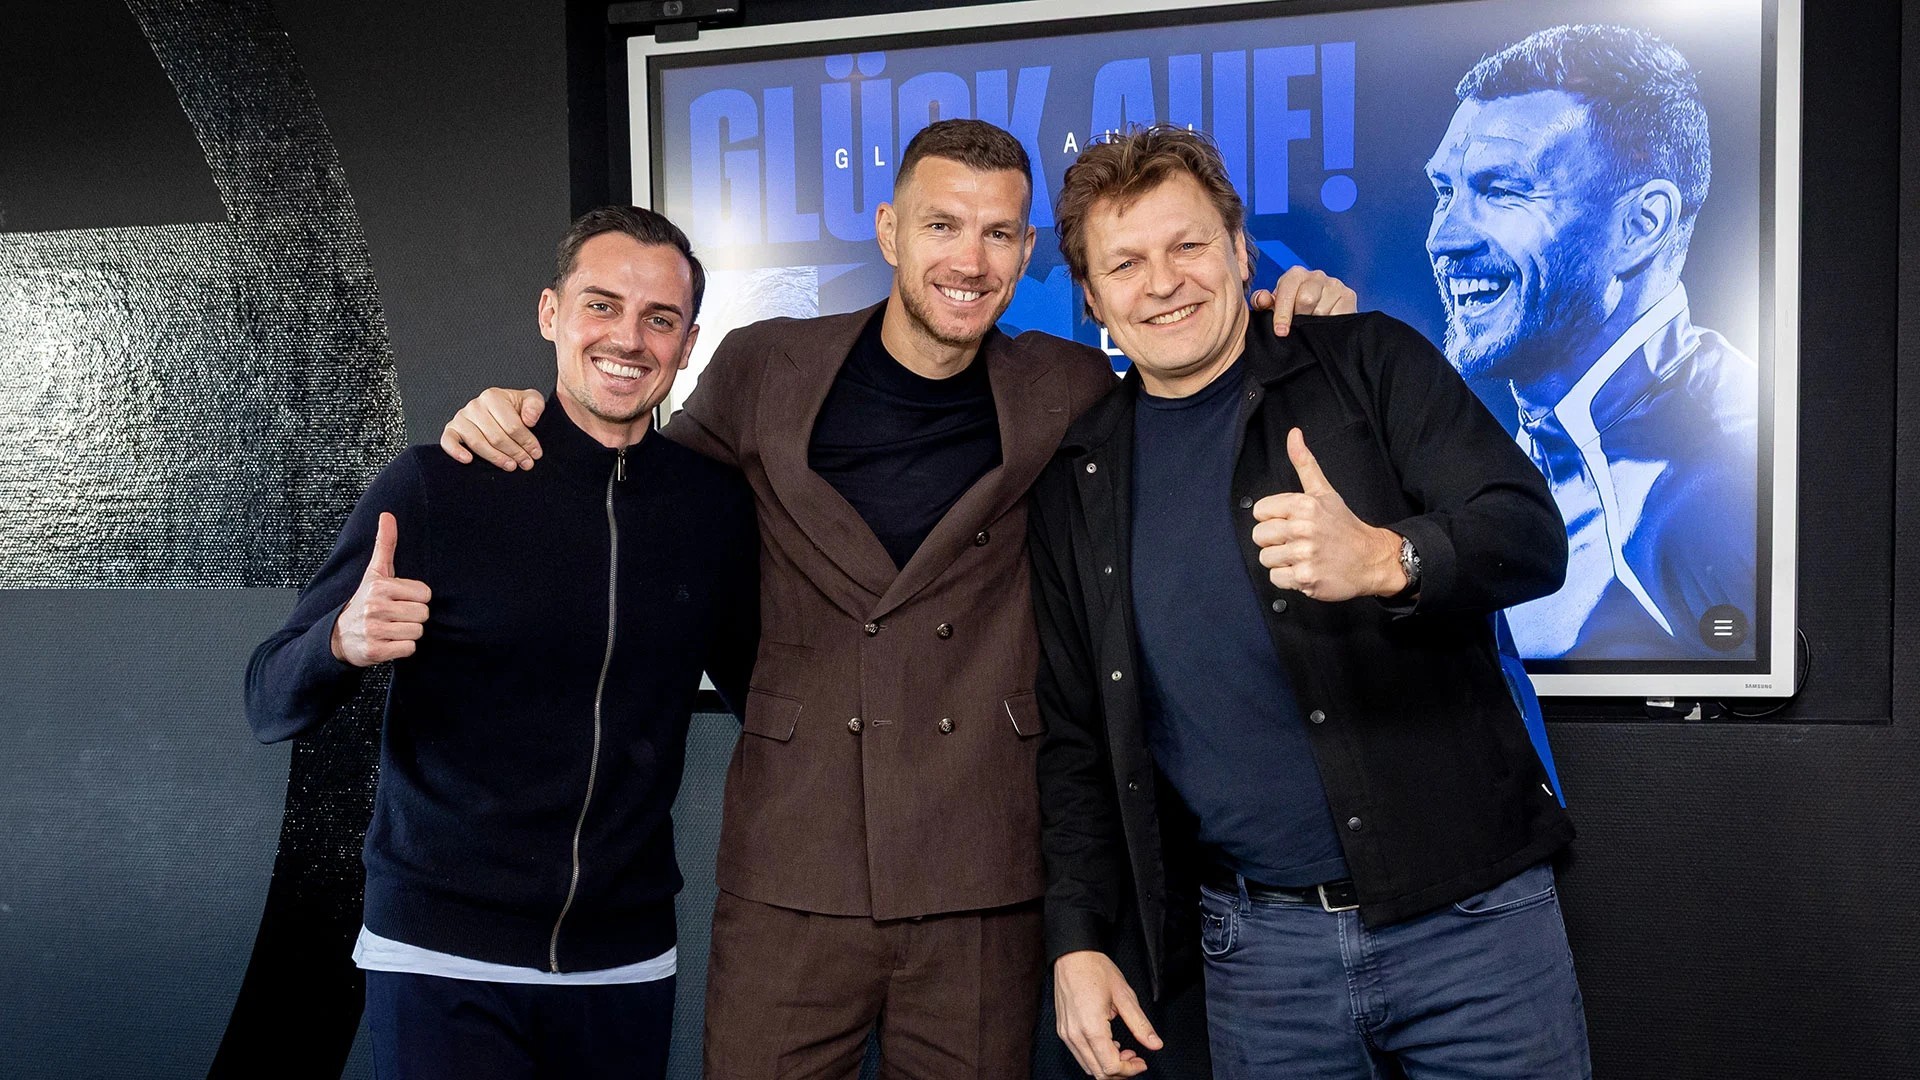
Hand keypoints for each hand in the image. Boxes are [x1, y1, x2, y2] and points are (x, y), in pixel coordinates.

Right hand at [331, 512, 431, 665]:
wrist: (338, 636)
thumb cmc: (365, 600)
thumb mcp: (375, 572)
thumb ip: (385, 544)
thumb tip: (387, 514)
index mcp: (380, 586)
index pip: (426, 594)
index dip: (416, 598)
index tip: (398, 600)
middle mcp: (375, 607)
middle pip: (424, 614)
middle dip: (413, 617)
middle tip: (394, 616)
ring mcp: (374, 630)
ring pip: (417, 632)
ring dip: (407, 633)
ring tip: (390, 628)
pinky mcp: (375, 652)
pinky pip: (409, 649)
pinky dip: (401, 649)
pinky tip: (388, 642)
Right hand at [439, 388, 546, 470]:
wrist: (499, 410)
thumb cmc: (513, 408)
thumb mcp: (530, 401)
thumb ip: (534, 406)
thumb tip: (529, 420)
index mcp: (493, 397)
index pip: (512, 425)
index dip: (526, 441)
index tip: (536, 453)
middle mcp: (475, 406)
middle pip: (496, 436)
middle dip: (514, 452)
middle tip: (526, 463)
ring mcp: (461, 418)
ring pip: (478, 443)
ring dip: (495, 457)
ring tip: (511, 466)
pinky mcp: (451, 429)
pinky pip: (448, 441)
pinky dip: (456, 451)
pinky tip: (468, 460)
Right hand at [1053, 951, 1160, 1077]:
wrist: (1072, 955)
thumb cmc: (1095, 969)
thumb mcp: (1125, 996)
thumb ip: (1140, 1024)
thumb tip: (1155, 1044)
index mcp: (1091, 1027)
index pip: (1111, 1066)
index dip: (1130, 1070)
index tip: (1142, 1062)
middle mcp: (1075, 1035)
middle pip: (1098, 1072)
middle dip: (1121, 1072)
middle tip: (1135, 1058)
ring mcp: (1066, 1034)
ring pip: (1088, 1067)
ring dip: (1108, 1066)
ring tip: (1124, 1050)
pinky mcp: (1063, 1030)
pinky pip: (1080, 1055)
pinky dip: (1096, 1057)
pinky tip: (1109, 1043)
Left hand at [1250, 266, 1358, 335]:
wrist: (1319, 315)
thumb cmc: (1292, 310)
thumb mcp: (1274, 307)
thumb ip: (1263, 303)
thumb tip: (1262, 299)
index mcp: (1295, 275)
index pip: (1288, 292)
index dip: (1282, 314)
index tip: (1281, 332)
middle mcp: (1316, 275)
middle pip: (1306, 300)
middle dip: (1300, 318)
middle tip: (1299, 326)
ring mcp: (1334, 283)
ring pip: (1322, 310)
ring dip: (1315, 324)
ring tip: (1312, 324)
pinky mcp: (1349, 295)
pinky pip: (1338, 316)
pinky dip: (1330, 325)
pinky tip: (1325, 324)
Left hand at [1252, 428, 1405, 601]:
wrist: (1371, 559)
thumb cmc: (1343, 526)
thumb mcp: (1324, 492)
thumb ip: (1305, 463)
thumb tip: (1293, 434)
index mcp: (1303, 504)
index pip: (1259, 511)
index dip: (1273, 518)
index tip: (1291, 523)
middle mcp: (1303, 528)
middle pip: (1259, 536)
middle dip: (1275, 540)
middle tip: (1297, 542)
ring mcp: (1305, 555)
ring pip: (1266, 558)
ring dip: (1281, 561)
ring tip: (1302, 556)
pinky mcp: (1306, 579)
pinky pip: (1275, 579)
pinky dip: (1288, 579)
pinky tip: (1305, 570)